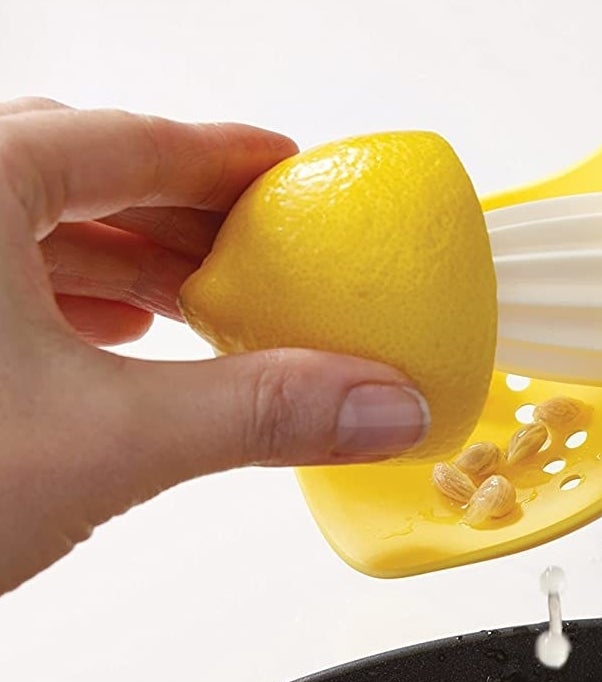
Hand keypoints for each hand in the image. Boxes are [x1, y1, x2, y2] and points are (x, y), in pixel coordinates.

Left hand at [0, 100, 427, 593]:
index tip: (289, 171)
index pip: (135, 139)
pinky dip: (69, 301)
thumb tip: (380, 403)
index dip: (229, 159)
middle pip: (84, 175)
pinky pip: (0, 279)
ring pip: (34, 228)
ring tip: (203, 298)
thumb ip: (259, 413)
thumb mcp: (106, 438)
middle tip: (263, 249)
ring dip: (130, 262)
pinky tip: (109, 335)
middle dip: (184, 216)